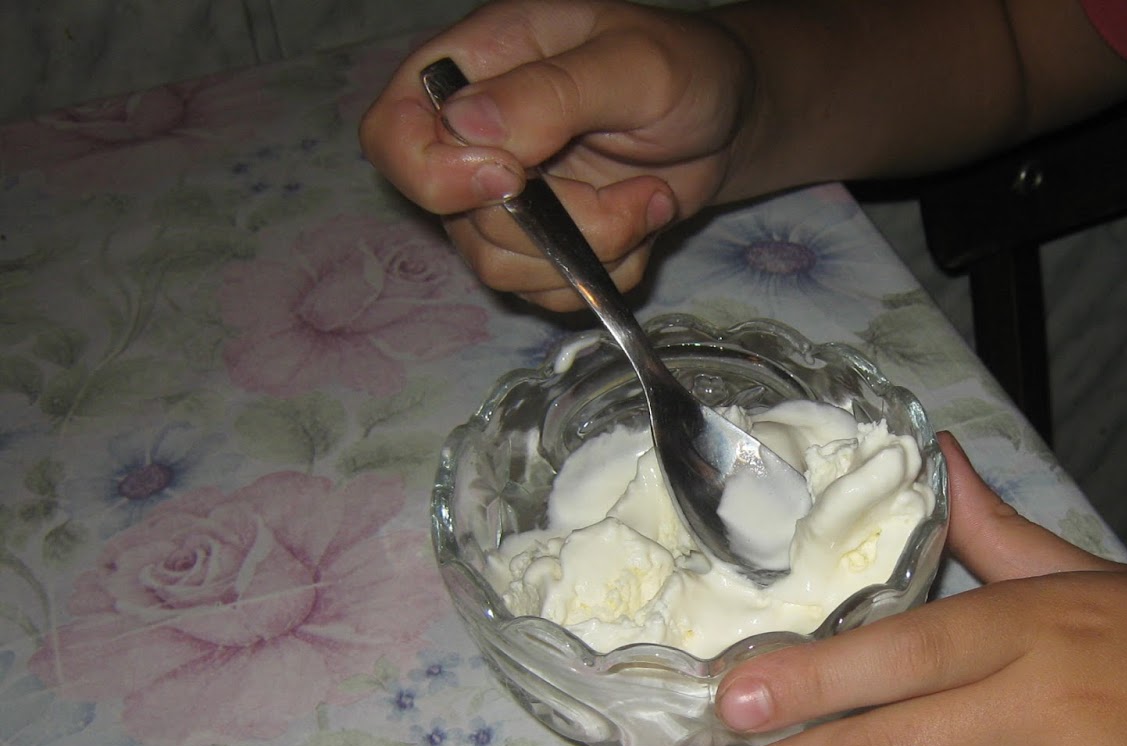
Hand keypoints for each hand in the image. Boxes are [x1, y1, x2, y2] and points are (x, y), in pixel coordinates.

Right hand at [359, 0, 752, 307]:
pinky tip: (641, 224)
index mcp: (470, 71)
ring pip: (503, 269)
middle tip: (636, 191)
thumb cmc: (682, 69)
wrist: (726, 121)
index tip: (511, 180)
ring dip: (592, 252)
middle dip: (558, 225)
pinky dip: (607, 275)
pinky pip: (550, 293)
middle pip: (458, 221)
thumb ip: (549, 92)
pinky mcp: (541, 248)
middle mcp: (472, 142)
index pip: (392, 137)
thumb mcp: (630, 64)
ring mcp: (502, 203)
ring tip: (648, 200)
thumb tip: (465, 127)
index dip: (435, 177)